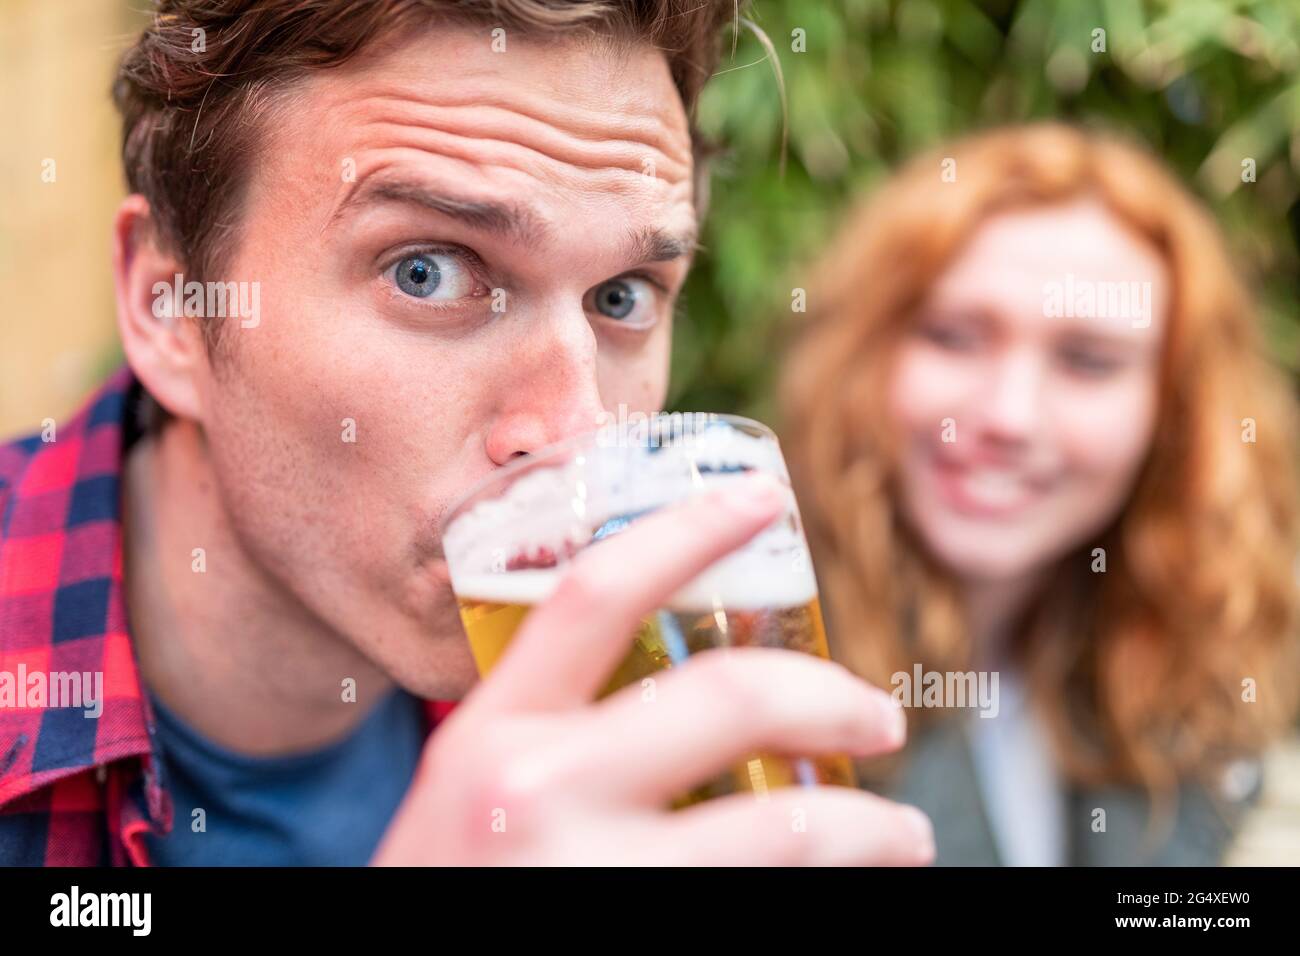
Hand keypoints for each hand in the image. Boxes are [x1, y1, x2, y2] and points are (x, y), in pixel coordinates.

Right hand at [372, 475, 933, 864]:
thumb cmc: (450, 884)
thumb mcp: (469, 793)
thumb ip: (552, 737)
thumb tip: (686, 706)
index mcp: (486, 735)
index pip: (595, 594)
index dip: (688, 531)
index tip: (763, 500)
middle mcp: (535, 796)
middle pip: (726, 698)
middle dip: (832, 697)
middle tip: (879, 718)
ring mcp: (591, 880)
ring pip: (783, 828)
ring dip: (870, 827)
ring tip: (902, 832)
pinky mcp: (639, 941)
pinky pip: (763, 899)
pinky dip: (822, 886)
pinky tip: (844, 889)